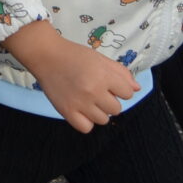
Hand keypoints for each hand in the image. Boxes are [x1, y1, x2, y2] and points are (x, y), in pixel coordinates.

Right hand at [4, 20, 136, 133]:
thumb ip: (121, 73)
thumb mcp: (100, 58)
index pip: (128, 93)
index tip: (109, 83)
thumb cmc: (74, 55)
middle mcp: (93, 91)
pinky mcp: (67, 111)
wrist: (45, 55)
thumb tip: (136, 88)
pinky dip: (86, 121)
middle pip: (116, 109)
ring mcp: (80, 103)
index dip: (120, 88)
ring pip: (103, 120)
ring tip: (87, 100)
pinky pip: (86, 128)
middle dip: (109, 100)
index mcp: (103, 75)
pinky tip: (81, 110)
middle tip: (96, 90)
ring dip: (98, 111)